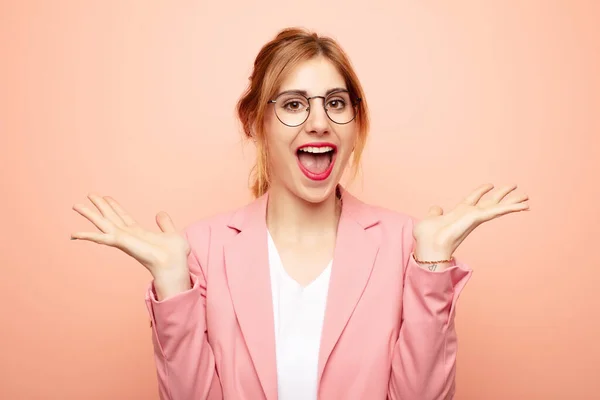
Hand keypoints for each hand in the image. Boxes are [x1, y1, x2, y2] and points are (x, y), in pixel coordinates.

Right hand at [71, 193, 190, 295]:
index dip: (115, 206)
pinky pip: (101, 238)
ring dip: (90, 214)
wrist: (175, 264)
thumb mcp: (171, 233)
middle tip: (90, 194)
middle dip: (101, 206)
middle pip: (111, 217)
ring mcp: (123, 239)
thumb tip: (160, 213)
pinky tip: (73, 234)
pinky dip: (87, 236)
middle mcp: (128, 236)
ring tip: (76, 205)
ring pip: (102, 223)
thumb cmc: (175, 255)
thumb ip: (165, 224)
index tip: (106, 196)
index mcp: (139, 233)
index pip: (123, 217)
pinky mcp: (121, 243)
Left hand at [413, 184, 528, 261]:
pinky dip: (511, 208)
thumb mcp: (430, 219)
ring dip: (512, 202)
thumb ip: (435, 213)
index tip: (490, 184)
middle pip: (490, 202)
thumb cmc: (428, 236)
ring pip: (498, 207)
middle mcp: (469, 215)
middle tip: (516, 187)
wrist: (429, 246)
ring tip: (527, 197)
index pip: (473, 199)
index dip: (481, 191)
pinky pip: (497, 211)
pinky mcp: (477, 219)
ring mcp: (475, 217)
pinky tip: (524, 205)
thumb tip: (436, 208)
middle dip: (502, 195)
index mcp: (459, 213)